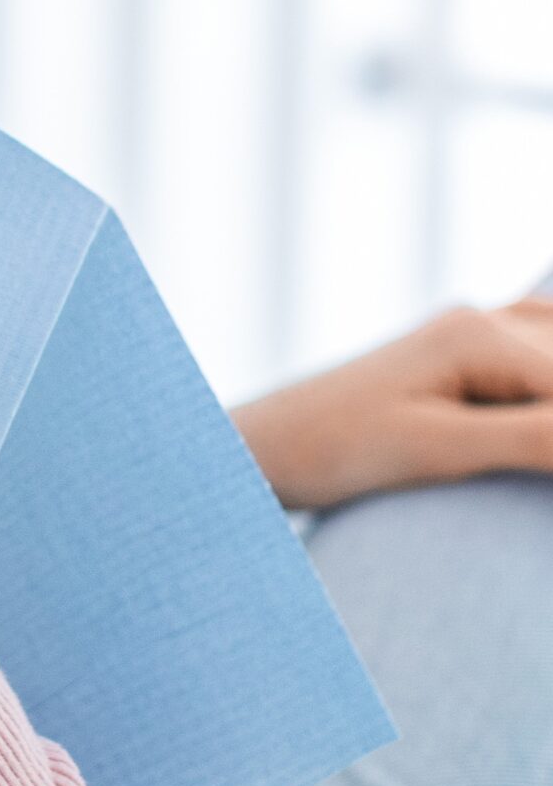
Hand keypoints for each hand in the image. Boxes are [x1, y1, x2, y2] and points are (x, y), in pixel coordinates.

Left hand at [229, 295, 552, 511]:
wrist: (261, 445)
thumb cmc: (336, 450)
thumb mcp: (441, 450)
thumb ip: (536, 438)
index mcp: (482, 335)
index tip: (550, 464)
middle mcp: (483, 321)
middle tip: (524, 454)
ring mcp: (472, 333)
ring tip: (544, 452)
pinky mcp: (460, 358)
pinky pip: (543, 346)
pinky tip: (544, 395)